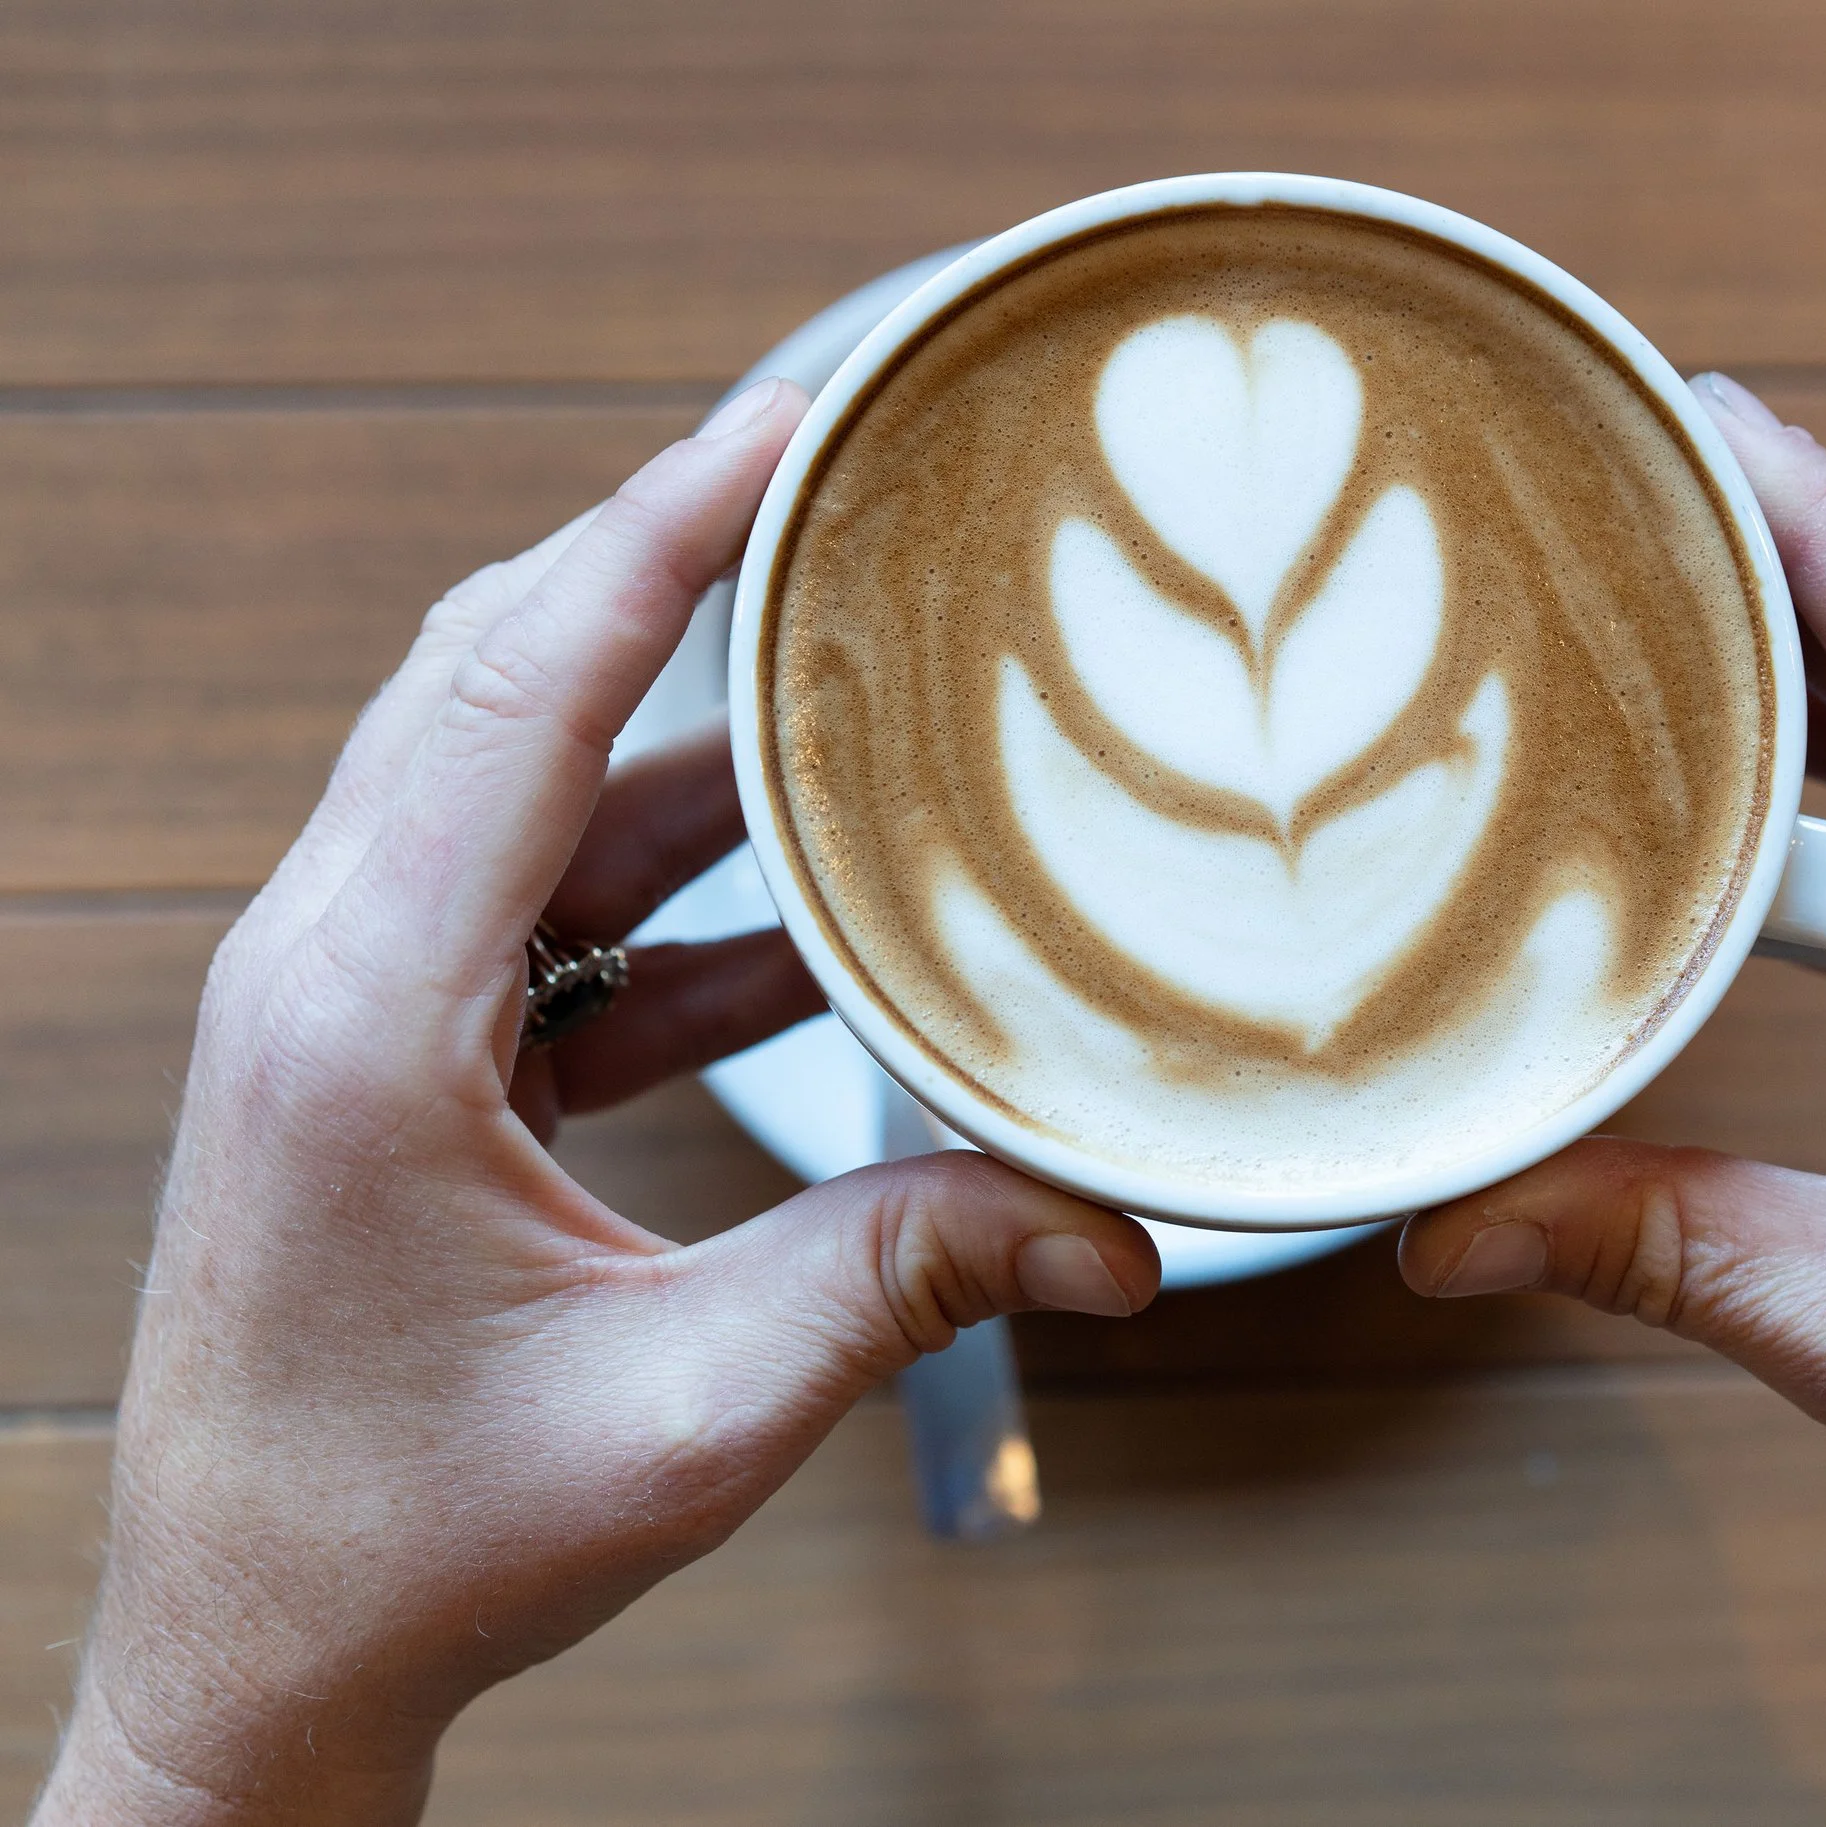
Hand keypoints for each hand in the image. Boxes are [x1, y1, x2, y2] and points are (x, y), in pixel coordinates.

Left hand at [37, 379, 1159, 1826]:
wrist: (254, 1654)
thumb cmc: (418, 1541)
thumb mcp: (691, 1409)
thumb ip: (905, 1281)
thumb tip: (1117, 1226)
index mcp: (367, 1012)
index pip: (517, 685)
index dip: (660, 531)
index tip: (784, 417)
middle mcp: (325, 967)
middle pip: (494, 675)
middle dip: (666, 568)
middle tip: (833, 489)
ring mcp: (339, 1004)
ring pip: (508, 777)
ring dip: (674, 735)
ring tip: (848, 696)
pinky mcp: (379, 1057)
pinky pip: (525, 902)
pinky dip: (656, 884)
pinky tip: (788, 918)